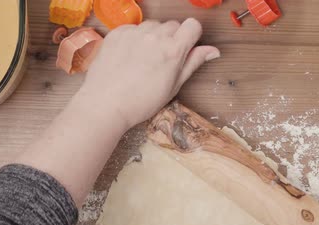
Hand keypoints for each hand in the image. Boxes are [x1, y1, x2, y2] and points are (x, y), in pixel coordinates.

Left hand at [78, 19, 219, 127]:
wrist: (105, 104)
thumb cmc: (141, 102)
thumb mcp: (174, 86)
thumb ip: (193, 63)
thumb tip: (213, 50)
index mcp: (173, 50)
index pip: (193, 25)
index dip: (192, 36)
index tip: (187, 47)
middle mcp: (155, 36)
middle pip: (173, 25)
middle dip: (172, 38)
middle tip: (163, 60)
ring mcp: (134, 33)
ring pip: (153, 25)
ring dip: (154, 36)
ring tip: (145, 58)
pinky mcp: (117, 33)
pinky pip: (134, 28)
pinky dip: (136, 38)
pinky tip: (131, 57)